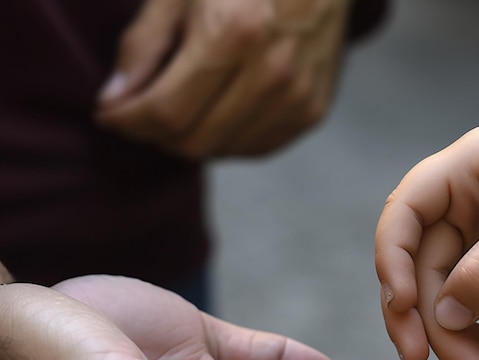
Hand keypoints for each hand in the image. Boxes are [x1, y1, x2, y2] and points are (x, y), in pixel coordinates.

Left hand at [95, 0, 351, 158]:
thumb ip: (144, 44)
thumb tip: (115, 99)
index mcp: (235, 33)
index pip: (166, 111)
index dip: (128, 120)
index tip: (109, 114)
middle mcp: (272, 74)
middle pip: (193, 141)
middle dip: (155, 135)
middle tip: (141, 112)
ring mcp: (297, 98)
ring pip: (223, 150)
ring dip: (191, 137)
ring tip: (181, 106)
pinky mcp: (312, 111)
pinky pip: (255, 147)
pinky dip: (227, 139)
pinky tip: (218, 111)